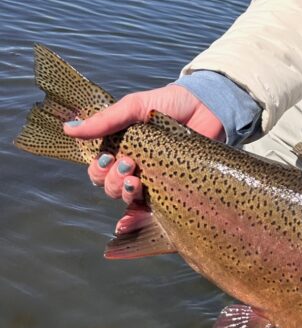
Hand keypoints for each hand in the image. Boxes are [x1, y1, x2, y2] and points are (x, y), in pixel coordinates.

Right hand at [64, 84, 223, 232]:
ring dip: (123, 193)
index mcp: (121, 148)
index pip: (98, 168)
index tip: (108, 158)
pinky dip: (134, 220)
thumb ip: (106, 120)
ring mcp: (152, 179)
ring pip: (125, 198)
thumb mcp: (135, 107)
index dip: (97, 169)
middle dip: (111, 180)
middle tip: (129, 166)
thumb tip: (68, 128)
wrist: (207, 107)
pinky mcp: (171, 190)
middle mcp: (133, 166)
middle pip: (108, 185)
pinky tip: (127, 223)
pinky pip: (149, 210)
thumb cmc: (169, 104)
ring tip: (136, 181)